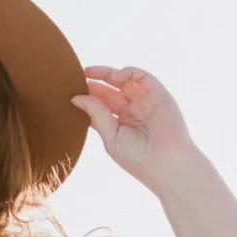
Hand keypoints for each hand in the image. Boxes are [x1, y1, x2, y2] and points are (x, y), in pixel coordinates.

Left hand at [71, 66, 196, 192]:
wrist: (166, 163)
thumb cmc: (137, 157)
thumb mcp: (111, 136)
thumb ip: (96, 114)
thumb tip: (75, 98)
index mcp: (121, 126)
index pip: (102, 108)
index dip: (88, 99)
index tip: (71, 93)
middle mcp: (133, 112)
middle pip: (110, 93)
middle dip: (95, 85)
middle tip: (76, 78)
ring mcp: (145, 102)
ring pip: (124, 82)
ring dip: (107, 75)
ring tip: (89, 72)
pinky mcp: (158, 94)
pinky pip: (142, 77)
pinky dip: (128, 73)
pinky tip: (114, 76)